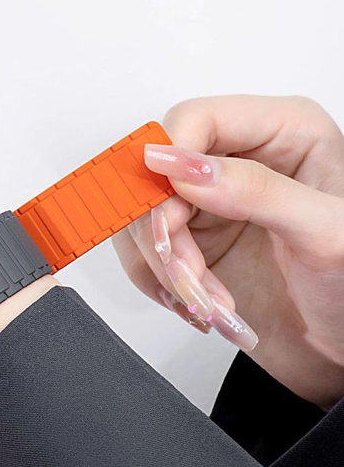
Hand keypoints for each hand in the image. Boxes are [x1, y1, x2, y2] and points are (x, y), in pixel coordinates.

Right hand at [114, 97, 343, 409]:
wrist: (341, 345)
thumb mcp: (323, 233)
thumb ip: (256, 191)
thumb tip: (181, 166)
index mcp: (282, 133)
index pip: (196, 120)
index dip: (170, 160)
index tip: (168, 211)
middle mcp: (238, 161)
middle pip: (158, 173)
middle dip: (166, 233)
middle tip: (190, 275)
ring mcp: (208, 202)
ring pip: (142, 216)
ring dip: (165, 267)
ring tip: (209, 302)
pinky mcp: (190, 240)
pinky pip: (143, 250)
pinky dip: (161, 283)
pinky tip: (200, 302)